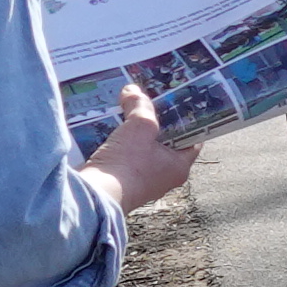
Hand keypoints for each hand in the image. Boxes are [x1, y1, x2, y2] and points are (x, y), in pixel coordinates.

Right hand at [86, 99, 197, 214]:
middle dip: (154, 120)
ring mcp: (142, 181)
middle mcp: (163, 177)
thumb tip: (133, 91)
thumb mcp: (140, 126)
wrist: (96, 195)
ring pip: (142, 148)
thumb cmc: (128, 164)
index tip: (176, 102)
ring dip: (134, 131)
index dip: (185, 119)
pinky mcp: (121, 181)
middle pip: (164, 141)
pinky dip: (119, 142)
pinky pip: (124, 156)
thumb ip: (140, 106)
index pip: (191, 139)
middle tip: (148, 99)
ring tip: (127, 108)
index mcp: (178, 167)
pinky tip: (110, 125)